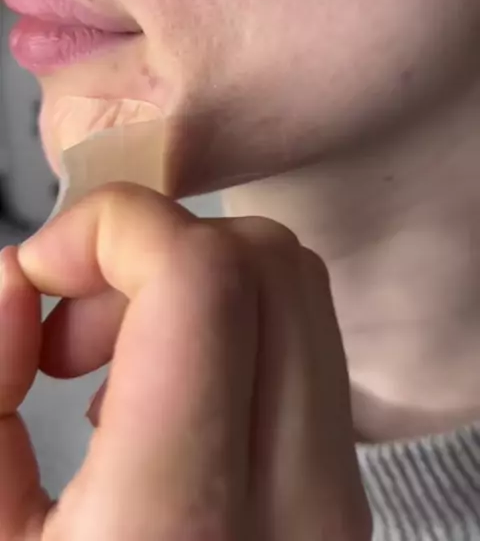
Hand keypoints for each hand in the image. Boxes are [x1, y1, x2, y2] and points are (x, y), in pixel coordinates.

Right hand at [0, 184, 371, 539]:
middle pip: (266, 260)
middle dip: (154, 248)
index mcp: (178, 519)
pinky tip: (159, 395)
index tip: (48, 267)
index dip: (115, 227)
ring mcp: (337, 498)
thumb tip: (20, 278)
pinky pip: (305, 348)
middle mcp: (291, 505)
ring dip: (191, 283)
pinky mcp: (345, 494)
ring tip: (110, 360)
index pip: (201, 277)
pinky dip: (227, 327)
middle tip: (75, 318)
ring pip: (299, 291)